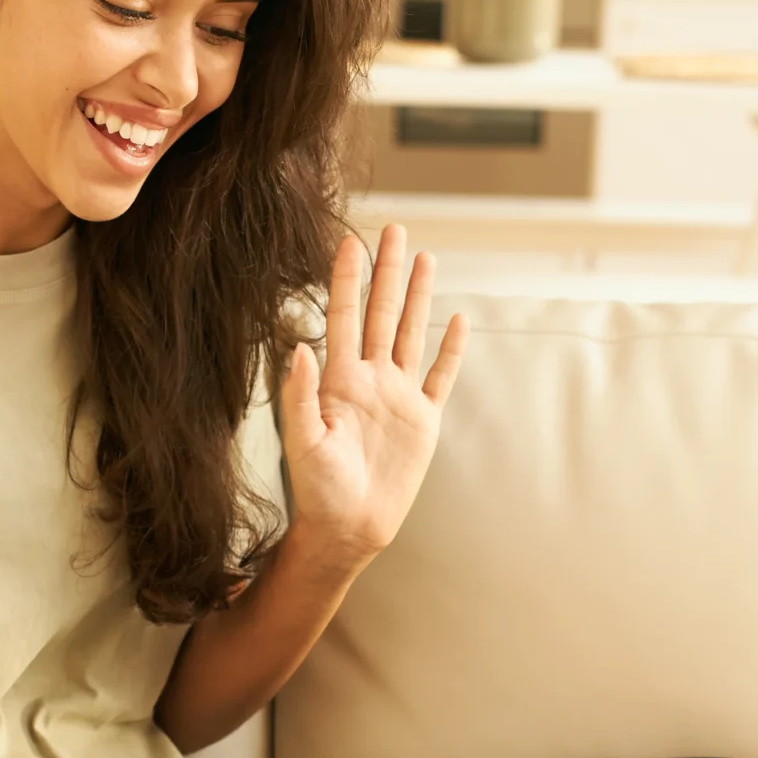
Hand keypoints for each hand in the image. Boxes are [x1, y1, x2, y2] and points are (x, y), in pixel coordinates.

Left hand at [279, 226, 467, 574]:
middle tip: (394, 229)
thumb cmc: (317, 490)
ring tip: (426, 257)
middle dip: (388, 271)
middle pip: (383, 313)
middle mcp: (370, 379)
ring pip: (413, 334)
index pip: (345, 317)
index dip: (347, 280)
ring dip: (419, 297)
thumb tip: (300, 348)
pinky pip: (440, 378)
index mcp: (340, 380)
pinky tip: (457, 320)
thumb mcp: (302, 442)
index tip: (349, 239)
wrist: (348, 528)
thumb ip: (300, 395)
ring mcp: (399, 397)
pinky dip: (450, 350)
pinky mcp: (424, 420)